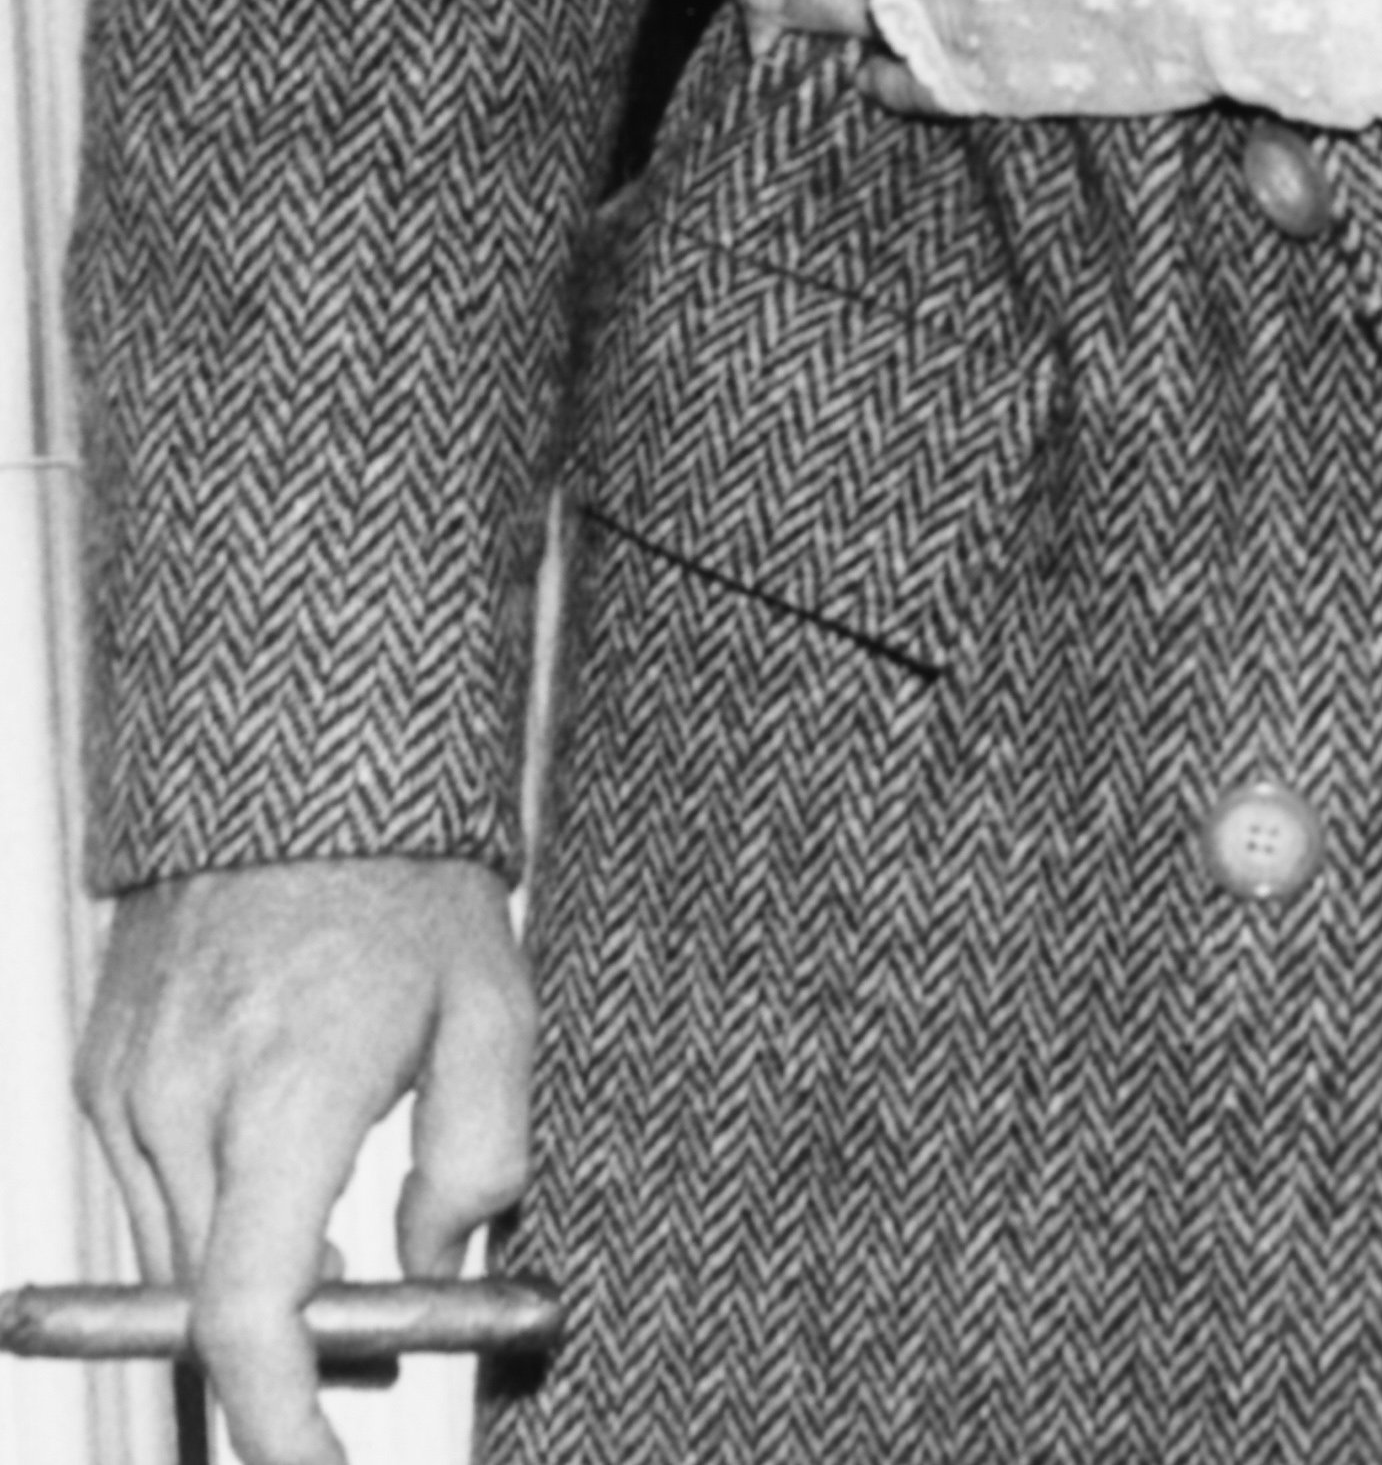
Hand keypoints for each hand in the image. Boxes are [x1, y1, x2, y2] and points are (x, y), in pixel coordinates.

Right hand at [78, 858, 530, 1464]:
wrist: (302, 767)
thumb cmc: (407, 879)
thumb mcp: (494, 1012)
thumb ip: (475, 1160)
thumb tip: (431, 1270)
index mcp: (288, 1090)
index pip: (250, 1314)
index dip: (281, 1424)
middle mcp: (184, 1100)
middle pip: (206, 1310)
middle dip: (284, 1355)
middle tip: (372, 1345)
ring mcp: (127, 1088)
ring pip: (172, 1260)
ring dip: (246, 1278)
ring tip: (339, 1217)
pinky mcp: (102, 1074)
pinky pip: (148, 1193)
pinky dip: (208, 1213)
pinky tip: (277, 1155)